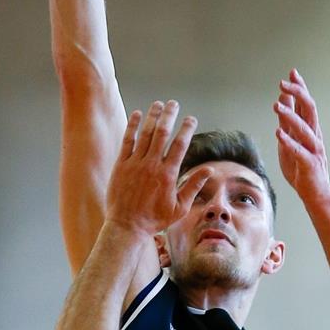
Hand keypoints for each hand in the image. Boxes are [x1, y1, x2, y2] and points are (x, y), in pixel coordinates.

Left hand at [106, 100, 210, 234]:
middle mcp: (152, 165)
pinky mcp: (121, 166)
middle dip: (169, 116)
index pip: (180, 145)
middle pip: (162, 133)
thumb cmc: (155, 219)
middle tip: (174, 103)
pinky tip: (137, 115)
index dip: (186, 129)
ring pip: (145, 134)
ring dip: (152, 117)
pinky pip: (127, 141)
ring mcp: (135, 164)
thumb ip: (193, 186)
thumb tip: (208, 170)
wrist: (127, 226)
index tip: (191, 118)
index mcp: (168, 174)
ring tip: (158, 104)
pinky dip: (133, 127)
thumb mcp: (180, 208)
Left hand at [273, 69, 329, 205]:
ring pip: (305, 128)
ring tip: (276, 105)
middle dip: (298, 94)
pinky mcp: (309, 164)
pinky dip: (289, 141)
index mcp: (311, 129)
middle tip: (283, 83)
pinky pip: (299, 151)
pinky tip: (277, 132)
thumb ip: (288, 121)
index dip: (300, 87)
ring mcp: (314, 150)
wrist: (315, 194)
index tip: (293, 72)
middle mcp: (315, 136)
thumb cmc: (301, 167)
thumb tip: (283, 100)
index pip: (307, 103)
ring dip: (290, 115)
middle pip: (310, 109)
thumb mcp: (291, 139)